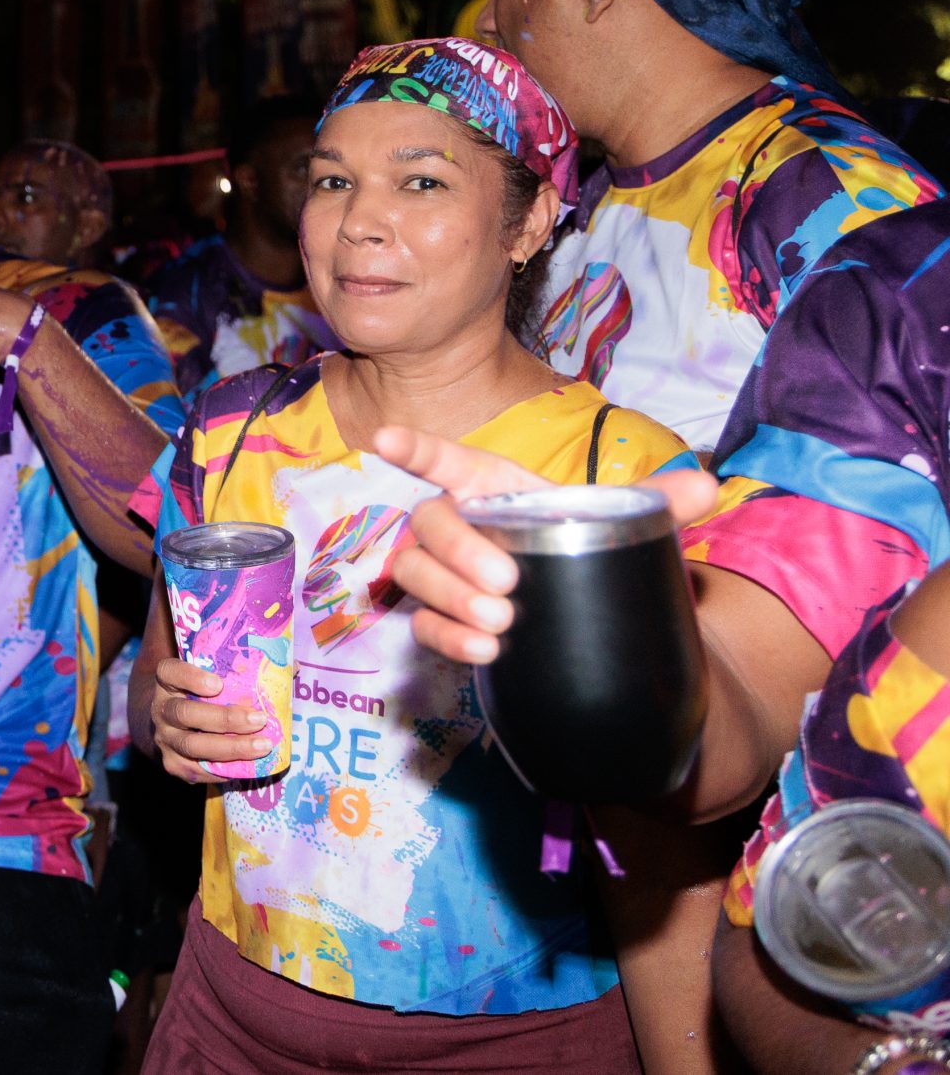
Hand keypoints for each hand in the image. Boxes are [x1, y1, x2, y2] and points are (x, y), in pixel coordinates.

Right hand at [151, 655, 279, 783]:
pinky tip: (249, 765)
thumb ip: (244, 670)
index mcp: (168, 681)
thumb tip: (293, 670)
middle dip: (225, 718)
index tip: (218, 683)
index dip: (190, 676)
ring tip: (262, 746)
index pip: (169, 671)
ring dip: (231, 747)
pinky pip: (197, 770)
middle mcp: (161, 709)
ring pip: (192, 745)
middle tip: (259, 719)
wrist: (175, 725)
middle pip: (185, 713)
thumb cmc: (205, 695)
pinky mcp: (172, 764)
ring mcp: (164, 739)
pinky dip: (225, 769)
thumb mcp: (214, 677)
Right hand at [374, 425, 720, 664]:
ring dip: (449, 597)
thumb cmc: (582, 544)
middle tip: (507, 583)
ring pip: (414, 574)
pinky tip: (484, 651)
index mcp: (489, 487)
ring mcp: (440, 573)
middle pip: (429, 523)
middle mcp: (455, 525)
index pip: (443, 461)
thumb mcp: (618, 521)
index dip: (413, 449)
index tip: (384, 439)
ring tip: (500, 621)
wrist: (578, 607)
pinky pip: (423, 624)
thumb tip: (706, 485)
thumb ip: (658, 501)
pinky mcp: (440, 619)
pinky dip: (448, 637)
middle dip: (459, 552)